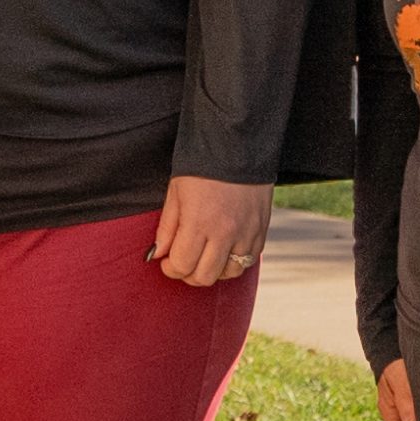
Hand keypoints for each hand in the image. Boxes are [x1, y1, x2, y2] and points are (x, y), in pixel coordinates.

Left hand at [148, 175, 272, 286]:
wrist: (237, 144)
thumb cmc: (201, 167)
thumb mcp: (175, 193)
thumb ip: (166, 228)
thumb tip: (157, 254)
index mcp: (199, 223)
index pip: (182, 265)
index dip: (170, 269)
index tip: (166, 262)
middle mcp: (225, 233)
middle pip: (205, 276)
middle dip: (188, 274)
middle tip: (182, 261)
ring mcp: (246, 234)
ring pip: (229, 274)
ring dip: (214, 270)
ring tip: (204, 256)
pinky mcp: (261, 230)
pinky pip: (249, 261)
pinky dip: (234, 261)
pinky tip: (224, 249)